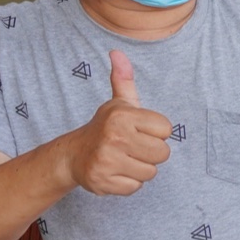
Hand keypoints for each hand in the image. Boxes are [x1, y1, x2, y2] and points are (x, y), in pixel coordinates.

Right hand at [64, 50, 171, 195]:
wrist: (73, 155)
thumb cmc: (105, 128)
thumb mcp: (117, 103)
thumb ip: (124, 79)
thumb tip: (117, 52)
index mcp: (123, 115)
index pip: (166, 129)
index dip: (156, 132)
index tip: (139, 130)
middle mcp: (115, 136)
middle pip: (163, 153)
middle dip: (151, 153)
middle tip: (132, 147)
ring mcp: (108, 160)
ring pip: (151, 172)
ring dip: (140, 169)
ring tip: (124, 159)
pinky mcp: (104, 181)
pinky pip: (136, 187)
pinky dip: (128, 183)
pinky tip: (116, 172)